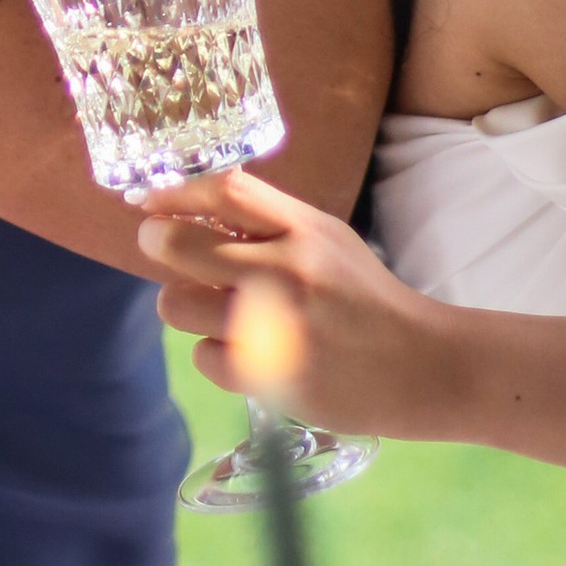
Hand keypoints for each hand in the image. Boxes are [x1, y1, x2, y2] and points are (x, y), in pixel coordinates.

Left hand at [138, 168, 463, 441]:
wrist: (420, 364)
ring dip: (186, 307)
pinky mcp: (266, 374)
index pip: (223, 190)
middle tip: (157, 244)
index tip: (146, 197)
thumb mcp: (328, 241)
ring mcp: (272, 324)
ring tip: (215, 311)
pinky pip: (203, 356)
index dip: (173, 190)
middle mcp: (284, 269)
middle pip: (179, 244)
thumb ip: (271, 223)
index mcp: (302, 228)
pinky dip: (218, 355)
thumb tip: (195, 203)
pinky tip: (247, 353)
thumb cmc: (366, 298)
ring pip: (177, 305)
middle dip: (155, 241)